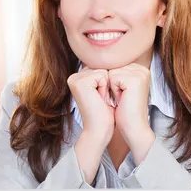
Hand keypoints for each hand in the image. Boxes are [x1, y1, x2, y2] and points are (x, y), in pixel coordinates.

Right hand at [67, 68, 115, 184]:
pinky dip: (106, 87)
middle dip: (108, 83)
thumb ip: (104, 75)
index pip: (102, 67)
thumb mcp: (105, 90)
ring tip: (101, 100)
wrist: (99, 130)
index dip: (108, 81)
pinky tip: (99, 99)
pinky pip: (103, 74)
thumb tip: (116, 60)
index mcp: (79, 77)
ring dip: (108, 86)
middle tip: (102, 100)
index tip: (103, 97)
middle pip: (103, 66)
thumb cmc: (105, 114)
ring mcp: (75, 79)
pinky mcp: (81, 82)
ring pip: (104, 70)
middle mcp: (74, 77)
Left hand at [108, 63, 155, 162]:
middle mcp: (141, 69)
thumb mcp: (118, 88)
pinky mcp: (135, 80)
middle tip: (120, 98)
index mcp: (139, 69)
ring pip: (111, 72)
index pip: (113, 65)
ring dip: (111, 88)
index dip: (110, 82)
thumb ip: (113, 74)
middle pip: (111, 67)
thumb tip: (94, 63)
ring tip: (121, 99)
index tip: (119, 95)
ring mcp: (140, 73)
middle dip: (110, 84)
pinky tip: (122, 100)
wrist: (133, 128)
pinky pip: (112, 78)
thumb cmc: (124, 111)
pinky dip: (113, 91)